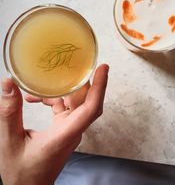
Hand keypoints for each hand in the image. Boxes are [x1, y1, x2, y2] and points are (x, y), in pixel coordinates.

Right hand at [0, 64, 108, 184]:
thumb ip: (10, 113)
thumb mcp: (11, 142)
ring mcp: (70, 129)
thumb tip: (9, 85)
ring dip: (58, 91)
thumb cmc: (22, 173)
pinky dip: (52, 100)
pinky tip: (35, 99)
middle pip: (85, 100)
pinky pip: (64, 108)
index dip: (100, 87)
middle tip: (72, 63)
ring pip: (73, 102)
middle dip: (79, 80)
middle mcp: (72, 130)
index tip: (103, 68)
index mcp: (65, 135)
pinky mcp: (64, 129)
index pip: (90, 108)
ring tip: (37, 88)